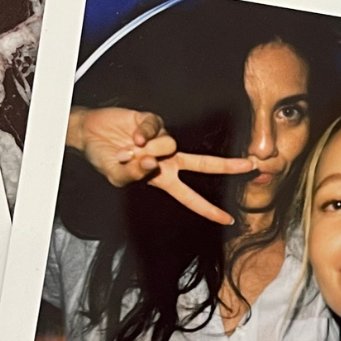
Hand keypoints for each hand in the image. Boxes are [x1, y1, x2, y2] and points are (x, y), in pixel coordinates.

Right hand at [67, 106, 254, 224]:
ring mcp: (162, 140)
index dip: (209, 209)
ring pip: (170, 146)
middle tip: (251, 166)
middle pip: (204, 164)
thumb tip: (152, 163)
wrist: (88, 135)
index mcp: (163, 179)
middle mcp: (168, 160)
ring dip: (148, 150)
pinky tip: (131, 137)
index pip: (190, 198)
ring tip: (129, 149)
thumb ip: (134, 176)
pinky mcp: (153, 121)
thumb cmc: (105, 159)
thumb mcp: (118, 178)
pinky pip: (156, 129)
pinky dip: (143, 135)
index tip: (229, 219)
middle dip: (228, 166)